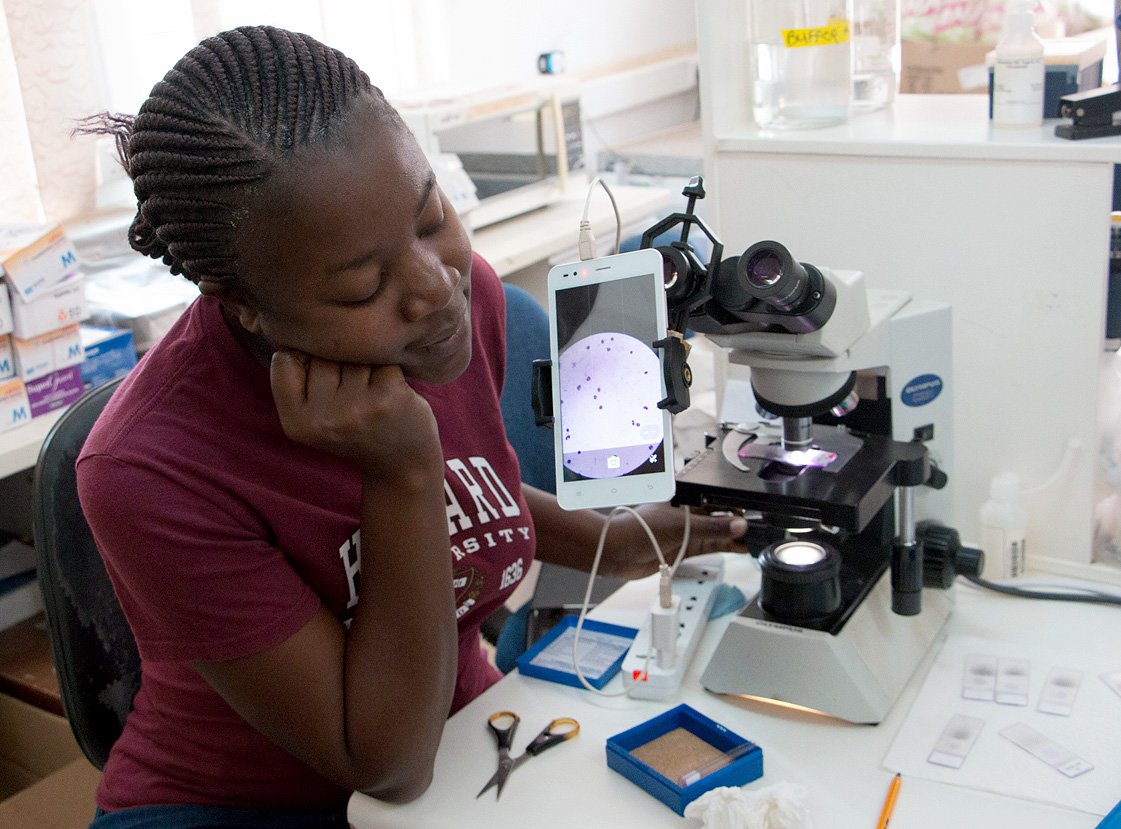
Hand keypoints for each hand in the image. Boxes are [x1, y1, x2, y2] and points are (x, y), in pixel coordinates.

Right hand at [270, 349, 442, 477]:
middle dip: (339, 363)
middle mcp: (323, 419)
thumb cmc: (355, 427)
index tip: (324, 380)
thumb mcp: (313, 416)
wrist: (402, 463)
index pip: (284, 359)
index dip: (304, 359)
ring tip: (372, 393)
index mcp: (295, 424)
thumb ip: (299, 378)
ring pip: (354, 354)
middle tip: (354, 394)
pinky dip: (389, 369)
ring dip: (366, 365)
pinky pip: (383, 358)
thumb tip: (299, 321)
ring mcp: (356, 408)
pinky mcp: (389, 397)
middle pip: (322, 354)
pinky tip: (393, 392)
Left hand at [598, 503, 748, 580]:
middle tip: (759, 527)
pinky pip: (711, 546)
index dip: (735, 504)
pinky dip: (725, 547)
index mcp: (686, 496)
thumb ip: (711, 528)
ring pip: (718, 532)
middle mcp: (688, 511)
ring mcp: (687, 530)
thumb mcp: (679, 526)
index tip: (754, 512)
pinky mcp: (685, 546)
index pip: (717, 497)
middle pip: (720, 515)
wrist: (616, 552)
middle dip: (738, 521)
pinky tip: (741, 547)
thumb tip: (737, 526)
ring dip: (734, 536)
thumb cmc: (636, 528)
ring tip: (756, 539)